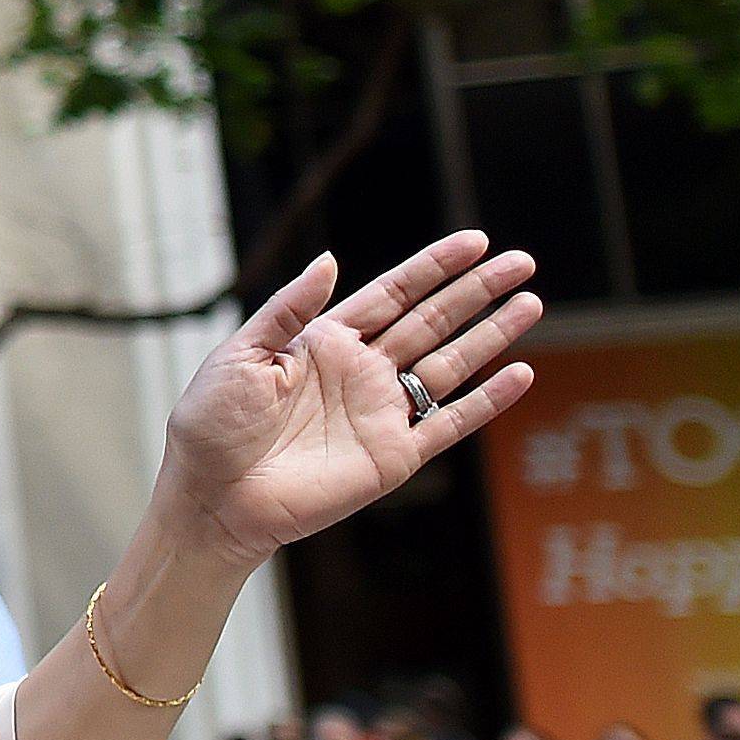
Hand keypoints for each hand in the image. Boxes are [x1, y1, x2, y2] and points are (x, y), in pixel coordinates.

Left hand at [157, 235, 540, 564]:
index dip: (434, 267)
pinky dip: (485, 401)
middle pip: (432, 321)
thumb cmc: (212, 424)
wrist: (210, 497)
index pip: (392, 293)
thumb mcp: (241, 353)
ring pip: (449, 365)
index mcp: (324, 342)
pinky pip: (448, 423)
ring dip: (490, 336)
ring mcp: (380, 413)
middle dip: (476, 291)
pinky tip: (520, 375)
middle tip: (522, 262)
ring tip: (530, 303)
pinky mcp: (392, 457)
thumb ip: (289, 308)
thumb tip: (330, 259)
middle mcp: (360, 372)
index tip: (474, 242)